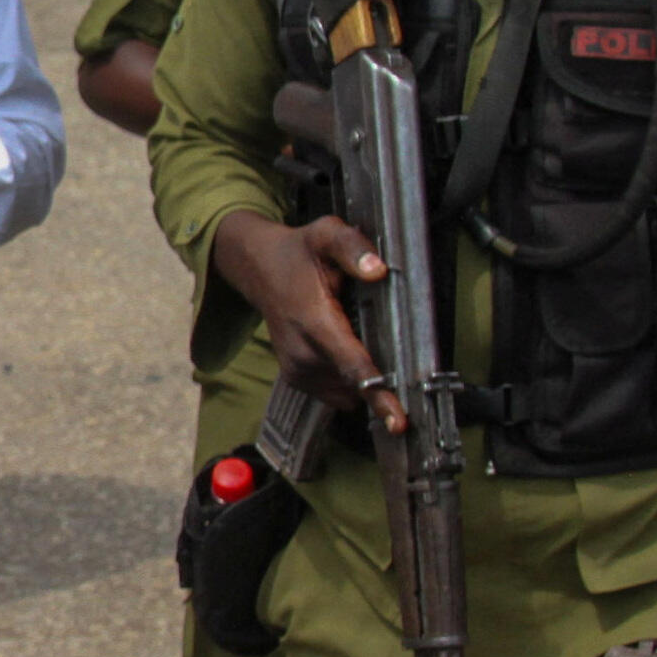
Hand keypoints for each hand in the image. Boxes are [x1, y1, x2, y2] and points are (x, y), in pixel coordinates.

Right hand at [211, 212, 404, 429]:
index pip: (352, 365)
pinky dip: (348, 378)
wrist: (258, 268)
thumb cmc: (298, 253)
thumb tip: (378, 270)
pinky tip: (344, 348)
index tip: (398, 421)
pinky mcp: (296, 378)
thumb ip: (353, 248)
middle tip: (388, 344)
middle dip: (382, 379)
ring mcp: (297, 369)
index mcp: (314, 321)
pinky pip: (337, 392)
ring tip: (356, 335)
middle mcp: (303, 352)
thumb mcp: (325, 235)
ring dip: (362, 376)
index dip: (378, 395)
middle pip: (355, 383)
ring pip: (348, 390)